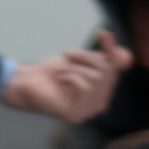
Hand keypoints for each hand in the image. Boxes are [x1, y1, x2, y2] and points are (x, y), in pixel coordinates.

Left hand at [1, 30, 131, 124]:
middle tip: (66, 55)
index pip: (118, 65)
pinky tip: (60, 80)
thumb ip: (102, 55)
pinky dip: (71, 77)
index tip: (103, 33)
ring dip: (75, 68)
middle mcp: (100, 102)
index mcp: (104, 87)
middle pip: (107, 71)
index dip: (112, 49)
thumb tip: (121, 51)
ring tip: (61, 71)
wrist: (27, 81)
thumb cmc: (52, 71)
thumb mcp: (80, 58)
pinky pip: (86, 87)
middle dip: (85, 58)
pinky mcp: (77, 115)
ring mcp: (89, 111)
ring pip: (97, 79)